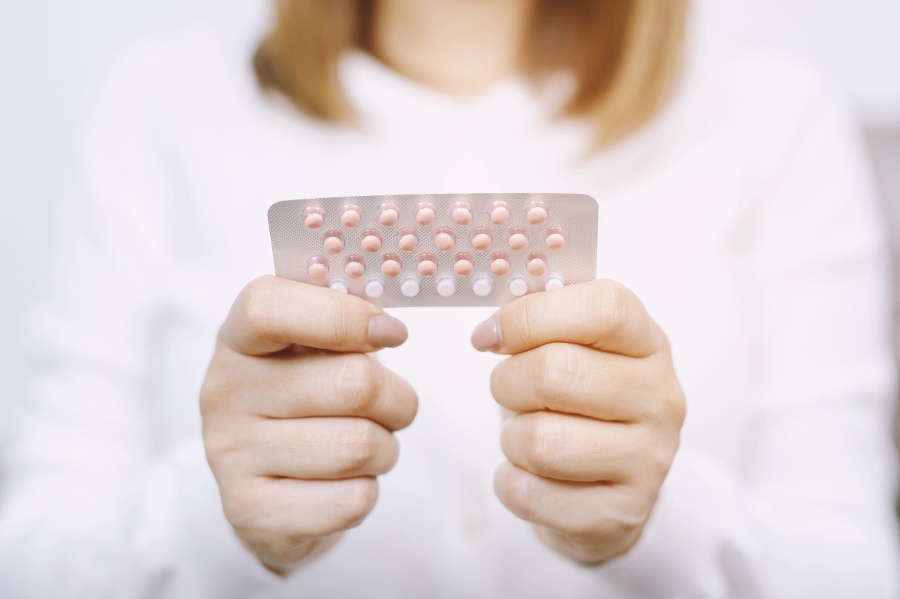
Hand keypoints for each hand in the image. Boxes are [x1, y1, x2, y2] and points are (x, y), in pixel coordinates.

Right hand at [200, 276, 416, 573]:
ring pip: (360, 447)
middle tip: (389, 405)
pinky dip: (366, 491)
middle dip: (395, 399)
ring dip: (384, 448)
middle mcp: (224, 393)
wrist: (266, 484)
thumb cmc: (304, 396)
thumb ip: (344, 318)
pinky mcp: (252, 512)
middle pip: (353, 384)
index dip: (345, 316)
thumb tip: (386, 328)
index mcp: (238, 338)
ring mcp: (231, 456)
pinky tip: (340, 483)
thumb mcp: (313, 345)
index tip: (391, 333)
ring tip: (363, 444)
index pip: (269, 309)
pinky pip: (352, 500)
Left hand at [471, 280, 684, 564]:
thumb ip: (539, 320)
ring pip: (541, 442)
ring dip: (512, 438)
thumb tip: (492, 325)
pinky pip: (532, 494)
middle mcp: (659, 398)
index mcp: (647, 342)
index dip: (531, 316)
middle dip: (507, 382)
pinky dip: (511, 482)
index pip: (602, 310)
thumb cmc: (579, 401)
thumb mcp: (572, 346)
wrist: (612, 483)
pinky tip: (530, 474)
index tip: (490, 335)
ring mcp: (648, 459)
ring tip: (527, 435)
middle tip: (508, 390)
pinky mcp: (621, 512)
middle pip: (556, 374)